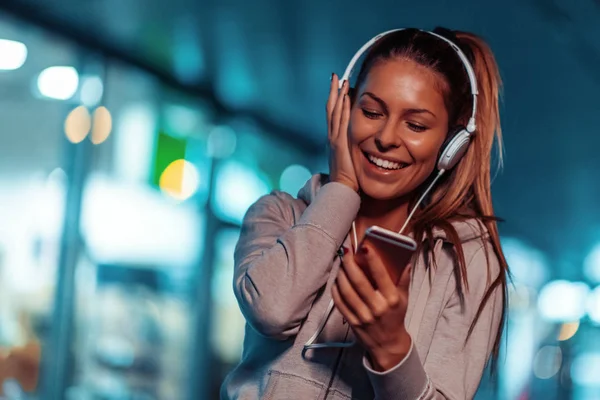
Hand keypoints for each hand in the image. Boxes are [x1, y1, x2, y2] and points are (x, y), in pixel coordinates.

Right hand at [327, 74, 357, 191]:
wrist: (343, 188)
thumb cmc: (349, 177)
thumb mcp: (350, 158)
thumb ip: (352, 148)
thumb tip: (360, 142)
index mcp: (334, 139)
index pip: (333, 115)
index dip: (335, 100)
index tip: (338, 86)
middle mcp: (332, 136)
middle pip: (330, 108)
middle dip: (333, 92)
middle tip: (335, 76)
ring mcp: (335, 138)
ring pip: (334, 112)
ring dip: (337, 95)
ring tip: (341, 80)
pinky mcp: (340, 142)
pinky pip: (341, 120)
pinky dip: (342, 107)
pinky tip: (345, 96)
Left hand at [332, 245, 411, 370]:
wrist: (388, 344)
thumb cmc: (395, 317)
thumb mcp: (404, 299)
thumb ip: (403, 280)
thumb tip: (405, 261)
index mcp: (391, 299)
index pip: (381, 276)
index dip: (372, 260)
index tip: (365, 247)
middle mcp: (377, 307)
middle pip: (359, 282)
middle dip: (350, 264)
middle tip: (347, 252)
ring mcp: (363, 316)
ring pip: (347, 291)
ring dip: (341, 275)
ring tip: (341, 264)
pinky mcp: (352, 322)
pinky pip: (340, 303)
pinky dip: (336, 290)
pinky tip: (337, 280)